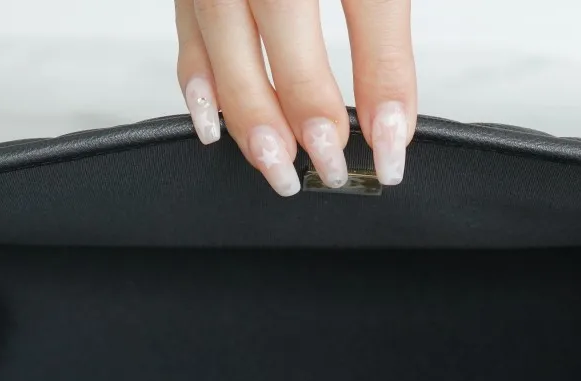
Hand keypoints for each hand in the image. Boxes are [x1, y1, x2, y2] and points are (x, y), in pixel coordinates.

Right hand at [173, 0, 415, 195]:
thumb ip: (381, 28)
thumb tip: (388, 121)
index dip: (382, 77)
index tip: (393, 144)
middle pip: (280, 9)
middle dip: (303, 100)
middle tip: (330, 165)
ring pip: (222, 26)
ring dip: (247, 109)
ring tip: (277, 164)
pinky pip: (187, 26)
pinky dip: (199, 81)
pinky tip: (213, 125)